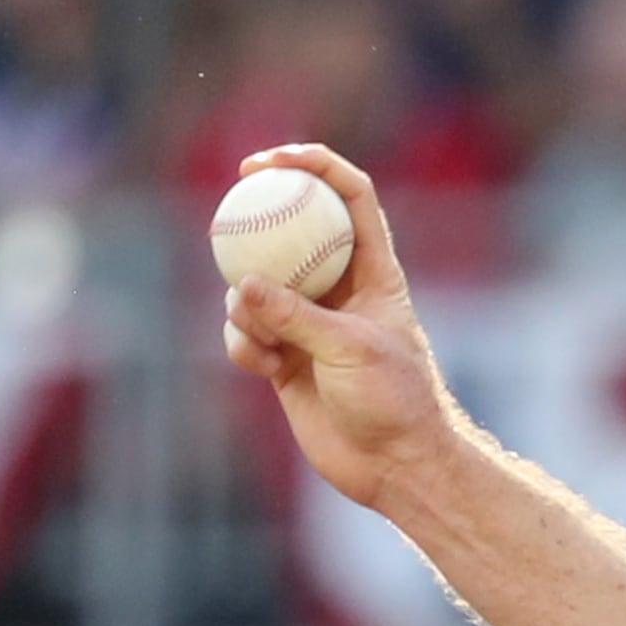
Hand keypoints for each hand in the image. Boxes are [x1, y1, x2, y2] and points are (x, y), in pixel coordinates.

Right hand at [220, 145, 463, 510]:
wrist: (395, 464)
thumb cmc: (394, 402)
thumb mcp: (350, 350)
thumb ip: (296, 315)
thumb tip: (242, 285)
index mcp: (374, 272)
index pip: (351, 199)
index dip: (316, 167)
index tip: (273, 160)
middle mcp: (340, 290)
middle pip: (294, 231)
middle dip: (259, 216)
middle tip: (230, 203)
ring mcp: (309, 323)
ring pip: (256, 287)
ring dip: (246, 305)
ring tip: (267, 340)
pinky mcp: (285, 358)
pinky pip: (244, 333)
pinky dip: (242, 342)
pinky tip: (263, 366)